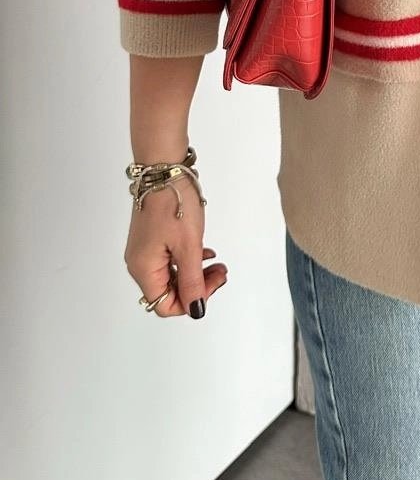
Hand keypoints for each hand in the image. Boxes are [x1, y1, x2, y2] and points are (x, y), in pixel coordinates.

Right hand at [124, 176, 227, 318]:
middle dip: (197, 287)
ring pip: (172, 276)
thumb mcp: (189, 247)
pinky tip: (203, 253)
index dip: (191, 301)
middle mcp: (140, 264)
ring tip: (216, 263)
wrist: (165, 171)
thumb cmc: (174, 204)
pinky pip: (170, 261)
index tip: (213, 283)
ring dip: (195, 274)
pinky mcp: (152, 240)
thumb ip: (192, 281)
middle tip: (220, 272)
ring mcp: (145, 251)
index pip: (164, 305)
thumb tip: (195, 308)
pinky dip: (188, 261)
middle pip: (168, 292)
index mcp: (144, 269)